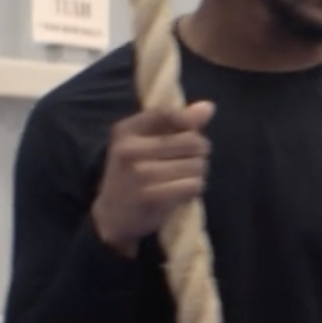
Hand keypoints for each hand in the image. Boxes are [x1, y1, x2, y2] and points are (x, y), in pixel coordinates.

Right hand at [90, 102, 214, 254]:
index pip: (170, 115)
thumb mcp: (145, 142)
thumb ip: (177, 123)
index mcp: (126, 130)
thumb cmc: (134, 173)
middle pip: (192, 141)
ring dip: (198, 174)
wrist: (112, 215)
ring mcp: (140, 174)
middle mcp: (130, 149)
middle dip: (199, 153)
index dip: (188, 125)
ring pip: (196, 166)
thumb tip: (208, 107)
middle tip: (188, 162)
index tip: (187, 136)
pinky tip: (181, 191)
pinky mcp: (152, 197)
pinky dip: (194, 189)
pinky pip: (193, 186)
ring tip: (182, 178)